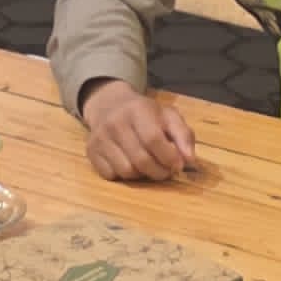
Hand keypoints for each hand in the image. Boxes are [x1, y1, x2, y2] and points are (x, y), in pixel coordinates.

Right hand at [80, 80, 199, 182]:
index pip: (153, 139)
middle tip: (167, 171)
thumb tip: (190, 160)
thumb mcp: (168, 116)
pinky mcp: (91, 152)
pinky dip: (124, 176)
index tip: (178, 165)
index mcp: (137, 110)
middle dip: (159, 171)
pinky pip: (111, 175)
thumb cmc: (145, 114)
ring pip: (126, 171)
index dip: (169, 157)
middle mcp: (115, 123)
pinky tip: (131, 164)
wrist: (109, 105)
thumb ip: (183, 135)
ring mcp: (100, 138)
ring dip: (143, 175)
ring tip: (149, 166)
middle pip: (141, 160)